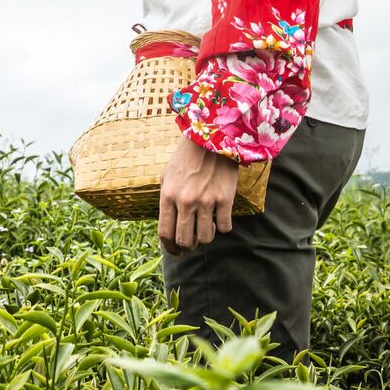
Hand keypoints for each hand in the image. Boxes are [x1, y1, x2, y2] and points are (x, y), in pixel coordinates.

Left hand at [158, 138, 240, 255]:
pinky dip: (223, 227)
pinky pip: (225, 227)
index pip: (165, 233)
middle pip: (184, 241)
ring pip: (205, 238)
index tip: (175, 251)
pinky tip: (220, 218)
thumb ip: (166, 200)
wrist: (211, 139)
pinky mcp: (225, 198)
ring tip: (206, 228)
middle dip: (187, 247)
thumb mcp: (167, 176)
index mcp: (168, 195)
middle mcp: (185, 201)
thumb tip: (168, 225)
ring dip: (205, 238)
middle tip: (192, 245)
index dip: (169, 247)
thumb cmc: (186, 157)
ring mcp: (206, 201)